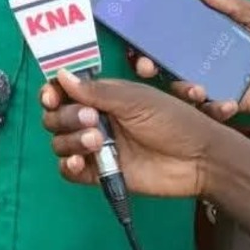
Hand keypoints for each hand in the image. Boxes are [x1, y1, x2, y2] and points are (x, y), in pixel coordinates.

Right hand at [42, 70, 221, 197]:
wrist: (198, 158)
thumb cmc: (172, 120)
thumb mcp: (135, 99)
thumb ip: (96, 91)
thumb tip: (60, 75)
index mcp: (101, 97)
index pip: (64, 93)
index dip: (52, 94)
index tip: (52, 97)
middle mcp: (94, 120)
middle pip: (56, 118)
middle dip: (66, 117)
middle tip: (93, 120)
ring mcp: (96, 148)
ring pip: (60, 143)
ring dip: (71, 140)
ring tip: (97, 141)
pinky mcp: (100, 174)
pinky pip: (70, 171)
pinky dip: (68, 166)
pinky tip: (79, 162)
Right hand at [132, 0, 249, 120]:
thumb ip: (238, 6)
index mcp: (210, 34)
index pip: (174, 32)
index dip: (153, 32)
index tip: (136, 31)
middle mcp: (204, 58)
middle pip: (166, 61)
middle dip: (148, 63)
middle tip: (146, 64)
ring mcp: (214, 81)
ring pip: (182, 87)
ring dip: (180, 89)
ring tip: (194, 89)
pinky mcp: (228, 102)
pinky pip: (211, 108)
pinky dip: (214, 108)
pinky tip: (227, 103)